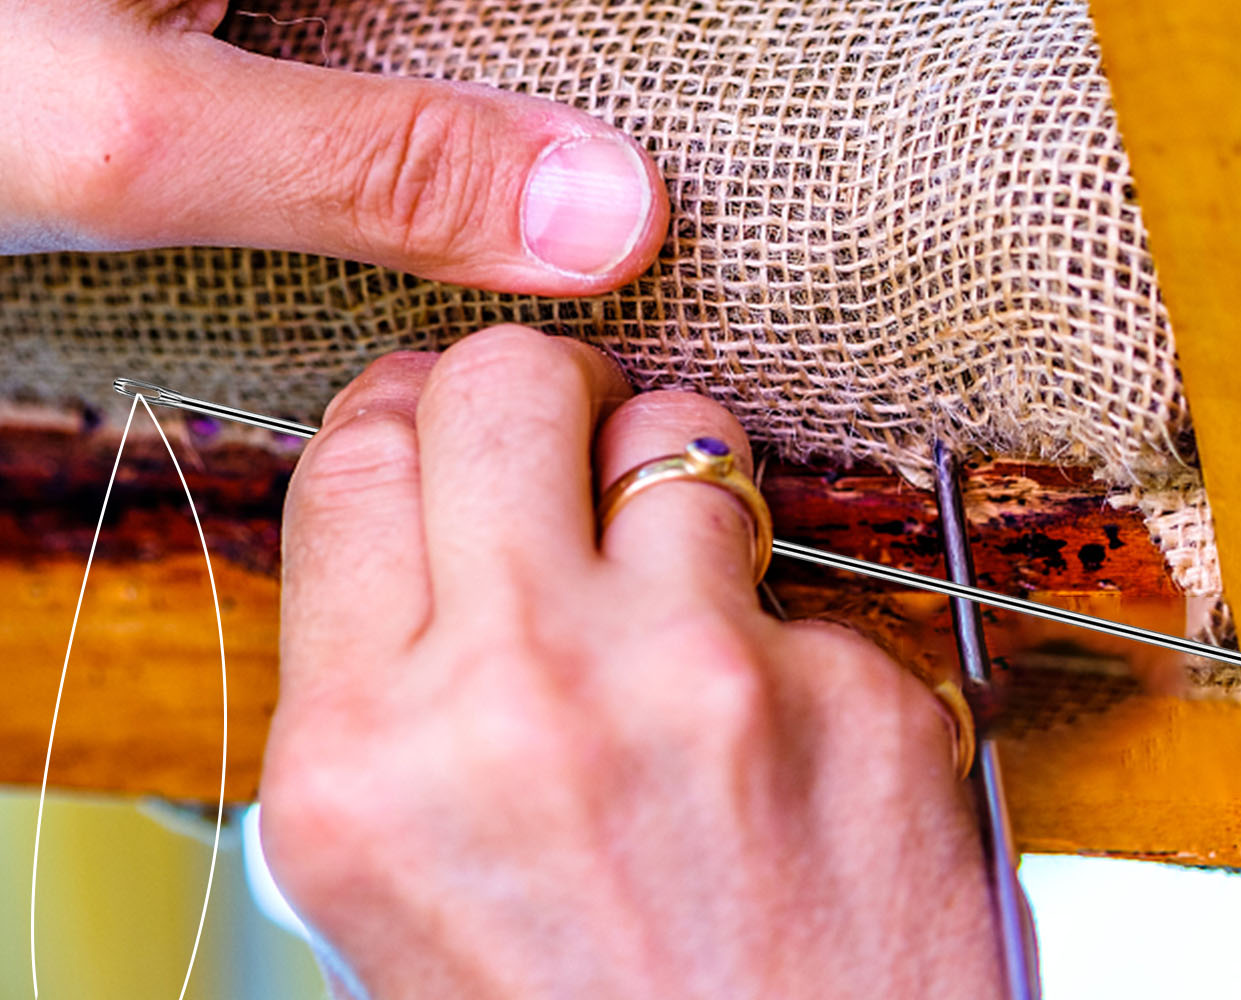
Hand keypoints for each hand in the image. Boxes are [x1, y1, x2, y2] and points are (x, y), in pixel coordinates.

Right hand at [257, 324, 1003, 999]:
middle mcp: (524, 696)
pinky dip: (790, 630)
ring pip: (682, 429)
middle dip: (543, 389)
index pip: (353, 454)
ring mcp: (702, 681)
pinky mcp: (857, 695)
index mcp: (367, 759)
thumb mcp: (398, 886)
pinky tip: (788, 744)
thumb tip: (422, 507)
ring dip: (681, 484)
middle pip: (509, 382)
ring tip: (690, 594)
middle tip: (573, 433)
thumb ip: (399, 685)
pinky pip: (807, 576)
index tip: (441, 411)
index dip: (405, 410)